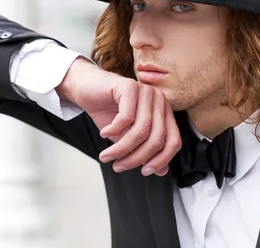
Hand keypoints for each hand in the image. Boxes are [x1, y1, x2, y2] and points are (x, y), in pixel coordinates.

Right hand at [57, 57, 181, 175]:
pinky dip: (114, 131)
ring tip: (106, 156)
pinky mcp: (129, 86)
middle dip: (136, 158)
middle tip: (118, 167)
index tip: (144, 172)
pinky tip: (104, 133)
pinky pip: (126, 117)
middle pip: (156, 138)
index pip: (173, 141)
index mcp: (164, 112)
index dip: (161, 160)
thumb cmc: (109, 112)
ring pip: (141, 130)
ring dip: (121, 148)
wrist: (86, 88)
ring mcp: (145, 91)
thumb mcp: (127, 137)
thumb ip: (144, 151)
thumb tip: (162, 172)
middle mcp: (159, 100)